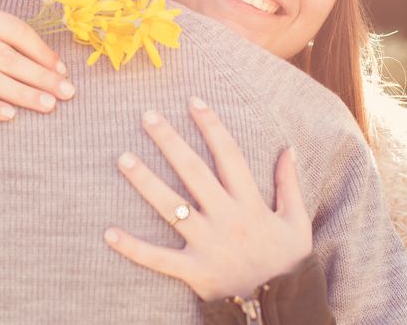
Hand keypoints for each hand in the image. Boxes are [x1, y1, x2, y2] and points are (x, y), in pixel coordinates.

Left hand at [104, 97, 311, 300]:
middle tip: (148, 116)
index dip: (212, 126)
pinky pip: (158, 258)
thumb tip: (288, 149)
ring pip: (171, 207)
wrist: (282, 306)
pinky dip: (133, 247)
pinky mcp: (193, 271)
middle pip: (194, 172)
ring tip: (123, 158)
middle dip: (170, 142)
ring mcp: (208, 245)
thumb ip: (289, 185)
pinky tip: (108, 232)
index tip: (194, 102)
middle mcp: (227, 219)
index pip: (228, 155)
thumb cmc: (287, 262)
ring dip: (146, 182)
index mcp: (250, 204)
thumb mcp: (297, 222)